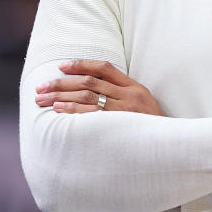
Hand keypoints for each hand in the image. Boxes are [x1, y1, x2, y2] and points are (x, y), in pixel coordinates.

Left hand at [34, 60, 166, 115]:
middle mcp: (129, 95)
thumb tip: (92, 88)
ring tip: (42, 99)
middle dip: (62, 83)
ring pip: (87, 96)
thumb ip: (122, 94)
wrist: (169, 147)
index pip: (104, 68)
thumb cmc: (151, 127)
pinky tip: (58, 110)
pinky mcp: (118, 126)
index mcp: (134, 87)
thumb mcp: (142, 104)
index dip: (81, 64)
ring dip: (61, 97)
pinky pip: (91, 115)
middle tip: (42, 86)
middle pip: (89, 82)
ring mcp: (124, 111)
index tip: (61, 66)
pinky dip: (73, 111)